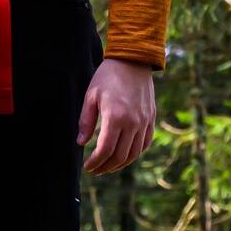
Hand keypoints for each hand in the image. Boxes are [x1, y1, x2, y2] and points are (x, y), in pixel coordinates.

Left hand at [77, 57, 155, 174]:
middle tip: (95, 170)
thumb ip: (86, 121)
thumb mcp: (91, 95)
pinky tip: (124, 155)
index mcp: (115, 117)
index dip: (96, 162)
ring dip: (120, 164)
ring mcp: (144, 122)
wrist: (133, 61)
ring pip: (134, 153)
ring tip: (108, 166)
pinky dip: (134, 153)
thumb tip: (80, 142)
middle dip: (106, 167)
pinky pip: (145, 143)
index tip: (87, 167)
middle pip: (120, 156)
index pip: (105, 150)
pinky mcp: (151, 119)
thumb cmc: (108, 76)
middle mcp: (133, 123)